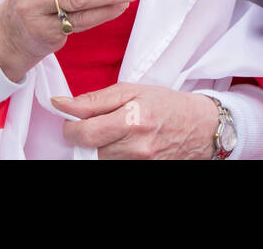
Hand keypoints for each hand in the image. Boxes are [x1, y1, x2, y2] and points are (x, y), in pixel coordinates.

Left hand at [53, 84, 221, 159]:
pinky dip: (113, 156)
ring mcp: (141, 163)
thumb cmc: (166, 105)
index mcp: (133, 119)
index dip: (70, 127)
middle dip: (85, 137)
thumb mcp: (133, 91)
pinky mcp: (145, 172)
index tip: (71, 119)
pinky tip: (123, 146)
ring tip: (115, 134)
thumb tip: (61, 105)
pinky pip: (115, 166)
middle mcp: (136, 147)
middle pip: (89, 151)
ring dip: (100, 148)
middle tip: (94, 125)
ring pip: (100, 161)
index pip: (84, 133)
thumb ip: (95, 99)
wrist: (201, 128)